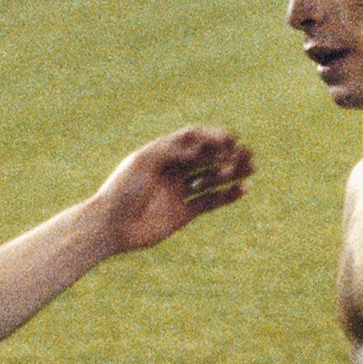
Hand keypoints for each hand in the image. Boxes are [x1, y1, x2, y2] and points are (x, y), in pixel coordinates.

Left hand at [92, 127, 253, 253]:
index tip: (231, 139)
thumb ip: (171, 151)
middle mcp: (173, 170)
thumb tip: (200, 149)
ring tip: (252, 168)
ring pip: (212, 179)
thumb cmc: (122, 190)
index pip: (194, 139)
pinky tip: (243, 189)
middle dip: (228, 154)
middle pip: (206, 157)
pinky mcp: (184, 214)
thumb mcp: (143, 163)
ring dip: (232, 173)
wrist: (111, 226)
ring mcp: (179, 192)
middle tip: (247, 153)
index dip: (213, 136)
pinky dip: (227, 196)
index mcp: (163, 153)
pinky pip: (210, 202)